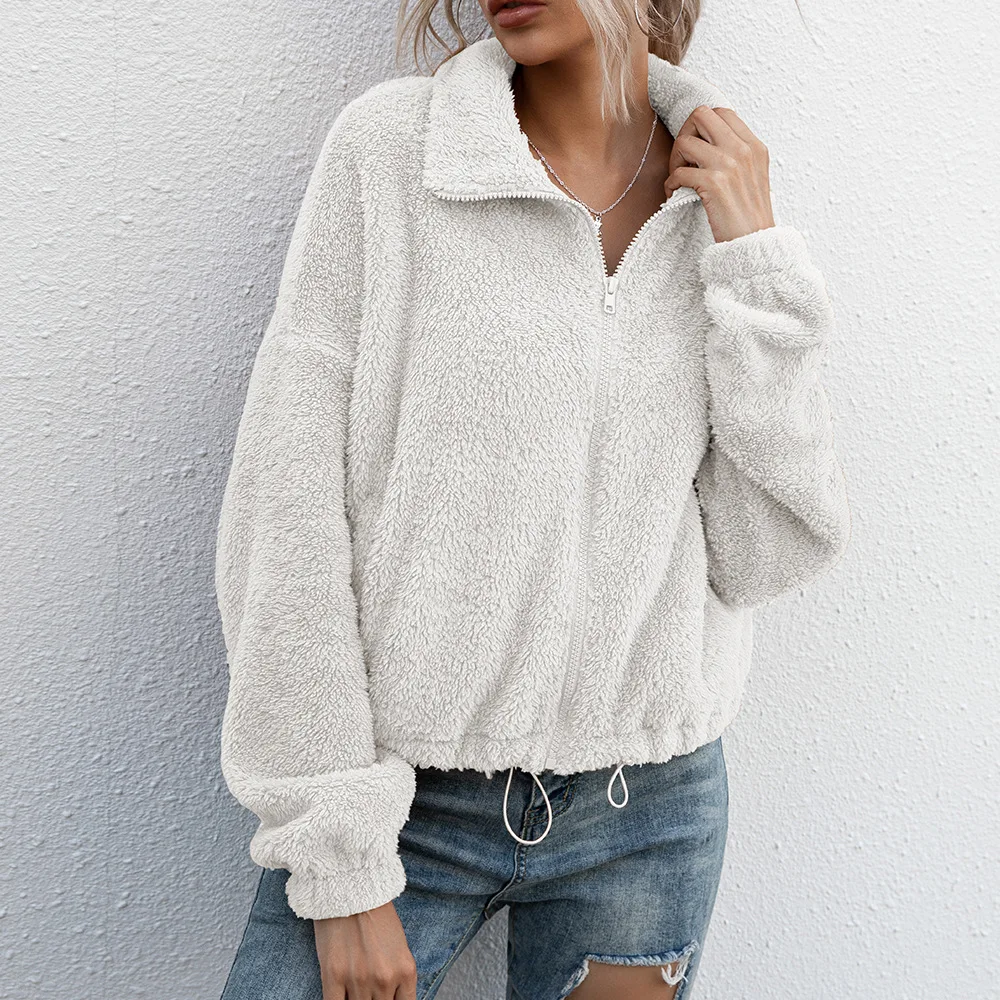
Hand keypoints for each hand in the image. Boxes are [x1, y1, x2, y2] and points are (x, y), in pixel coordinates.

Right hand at [314, 900, 417, 999]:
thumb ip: (397, 974)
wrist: (351, 886)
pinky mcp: (334, 976)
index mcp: (406, 970)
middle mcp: (385, 979)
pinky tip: (340, 995)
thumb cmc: (376, 912)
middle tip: (369, 991)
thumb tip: (391, 997)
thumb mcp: (399, 945)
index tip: (387, 998)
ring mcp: (359, 980)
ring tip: (354, 987)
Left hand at [664, 104, 775, 243]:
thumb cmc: (749, 217)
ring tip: (679, 179)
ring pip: (685, 141)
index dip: (702, 126)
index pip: (722, 112)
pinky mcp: (713, 184)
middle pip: (701, 115)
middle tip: (683, 158)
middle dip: (686, 134)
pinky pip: (678, 173)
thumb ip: (737, 155)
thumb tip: (709, 141)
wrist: (755, 244)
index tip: (696, 147)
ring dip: (675, 160)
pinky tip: (675, 194)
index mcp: (754, 146)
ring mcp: (728, 165)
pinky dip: (670, 184)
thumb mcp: (754, 176)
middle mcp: (743, 150)